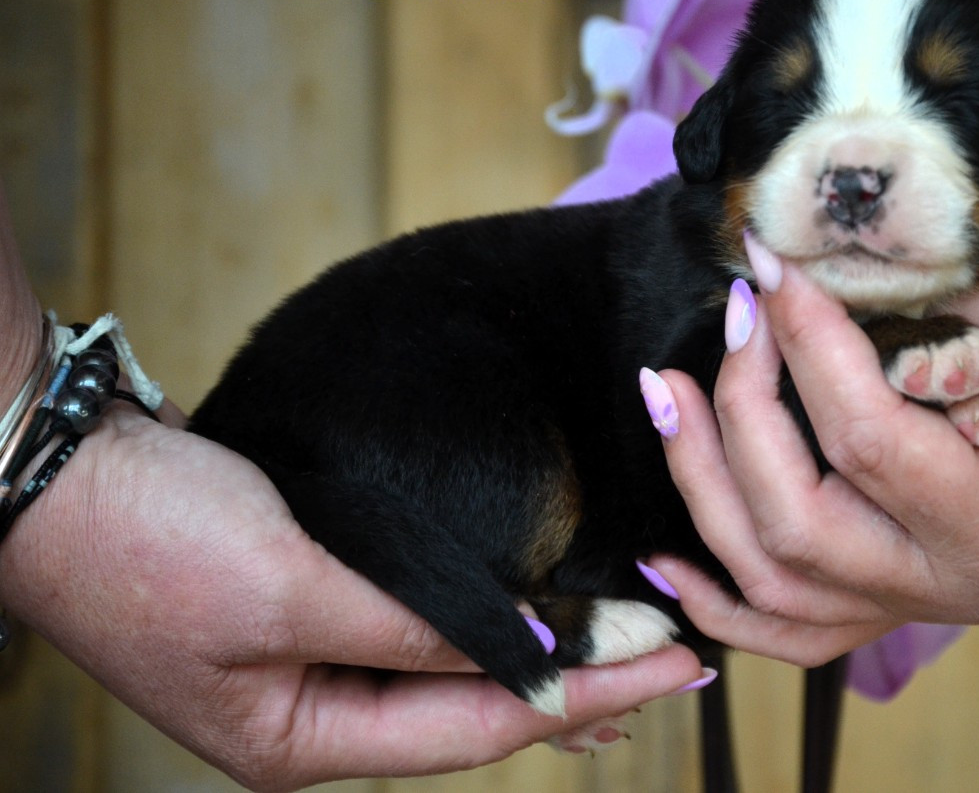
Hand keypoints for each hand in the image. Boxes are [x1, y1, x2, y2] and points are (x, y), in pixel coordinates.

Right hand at [0, 402, 702, 790]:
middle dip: (578, 688)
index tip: (675, 663)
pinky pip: (422, 630)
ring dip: (540, 658)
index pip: (479, 727)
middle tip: (680, 661)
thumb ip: (415, 622)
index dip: (583, 694)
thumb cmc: (151, 540)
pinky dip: (485, 621)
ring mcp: (305, 666)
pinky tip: (531, 616)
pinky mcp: (304, 610)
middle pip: (474, 713)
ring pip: (454, 674)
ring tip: (632, 653)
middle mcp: (311, 717)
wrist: (53, 474)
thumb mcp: (290, 587)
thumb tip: (531, 652)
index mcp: (300, 740)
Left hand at [645, 236, 978, 663]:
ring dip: (704, 486)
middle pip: (800, 525)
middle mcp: (963, 583)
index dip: (808, 346)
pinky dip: (724, 597)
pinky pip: (797, 621)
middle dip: (744, 409)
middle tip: (740, 308)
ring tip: (666, 392)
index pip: (872, 443)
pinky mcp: (907, 572)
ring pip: (777, 581)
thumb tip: (828, 289)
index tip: (774, 261)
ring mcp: (928, 591)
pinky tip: (669, 551)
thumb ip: (962, 304)